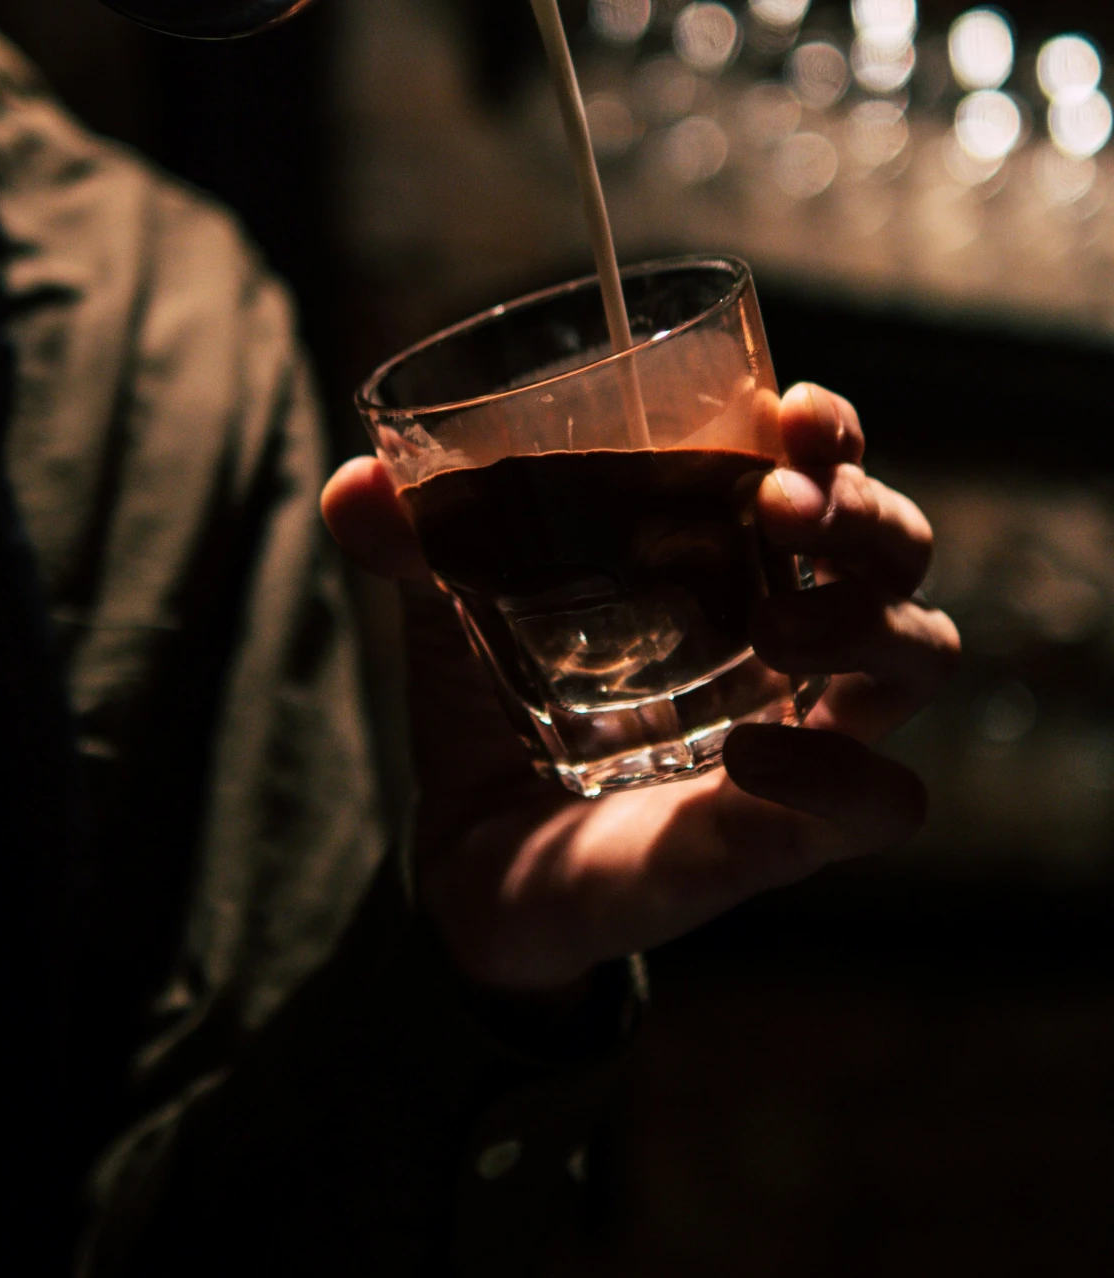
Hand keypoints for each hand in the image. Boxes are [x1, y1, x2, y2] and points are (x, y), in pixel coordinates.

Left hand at [323, 382, 959, 996]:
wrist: (471, 865)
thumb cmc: (495, 712)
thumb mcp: (451, 612)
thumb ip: (415, 542)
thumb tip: (354, 484)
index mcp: (732, 555)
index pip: (830, 471)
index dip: (834, 433)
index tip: (792, 412)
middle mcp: (793, 634)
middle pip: (901, 551)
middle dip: (867, 511)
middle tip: (783, 508)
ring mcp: (808, 732)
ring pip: (922, 656)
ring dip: (865, 620)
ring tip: (773, 623)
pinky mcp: (790, 833)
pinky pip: (884, 800)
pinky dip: (840, 770)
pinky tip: (755, 751)